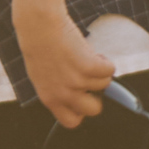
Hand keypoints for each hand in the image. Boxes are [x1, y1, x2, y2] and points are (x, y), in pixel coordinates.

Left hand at [15, 0, 114, 127]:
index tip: (81, 97)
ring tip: (83, 57)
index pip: (71, 122)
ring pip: (104, 84)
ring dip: (98, 71)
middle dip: (97, 95)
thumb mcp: (44, 76)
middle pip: (93, 110)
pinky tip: (92, 53)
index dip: (80, 111)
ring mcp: (76, 81)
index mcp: (49, 98)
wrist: (38, 25)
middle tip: (90, 80)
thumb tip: (88, 96)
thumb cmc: (40, 48)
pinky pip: (110, 70)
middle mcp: (63, 94)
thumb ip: (60, 89)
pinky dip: (106, 61)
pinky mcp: (89, 67)